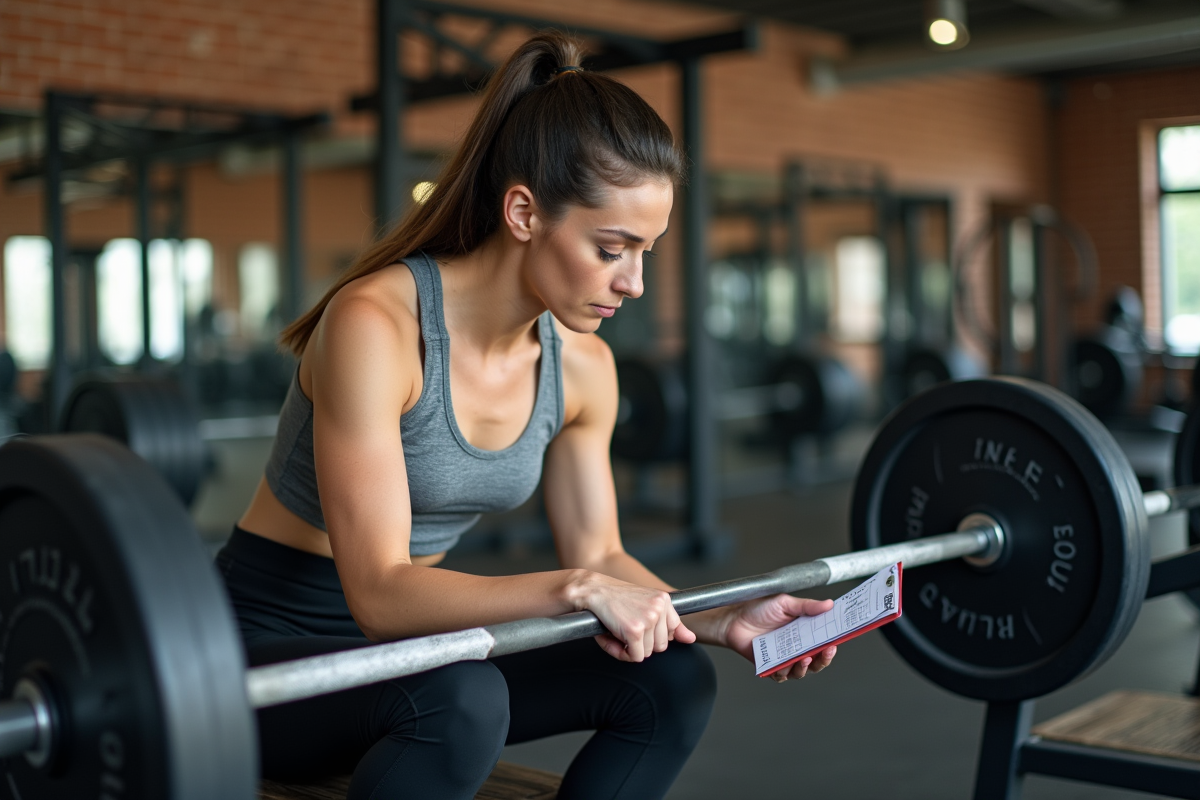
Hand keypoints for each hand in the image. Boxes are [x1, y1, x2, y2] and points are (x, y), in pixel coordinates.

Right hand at [567, 571, 695, 661]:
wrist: (591, 590)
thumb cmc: (614, 601)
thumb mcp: (645, 607)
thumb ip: (672, 624)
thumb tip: (691, 639)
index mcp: (663, 600)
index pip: (673, 631)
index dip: (655, 635)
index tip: (641, 628)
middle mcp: (659, 608)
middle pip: (661, 646)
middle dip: (642, 643)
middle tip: (625, 630)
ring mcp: (649, 619)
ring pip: (648, 653)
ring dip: (631, 648)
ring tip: (618, 631)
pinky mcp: (635, 630)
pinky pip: (635, 657)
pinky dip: (622, 653)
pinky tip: (613, 637)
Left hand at [719, 595, 837, 682]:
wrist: (733, 619)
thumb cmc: (758, 608)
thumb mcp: (785, 603)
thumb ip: (807, 606)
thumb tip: (829, 604)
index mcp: (804, 631)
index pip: (824, 639)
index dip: (834, 640)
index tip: (840, 637)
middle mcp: (796, 647)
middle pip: (818, 659)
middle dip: (825, 657)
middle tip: (828, 649)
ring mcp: (784, 658)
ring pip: (802, 671)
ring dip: (806, 667)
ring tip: (805, 658)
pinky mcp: (771, 667)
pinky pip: (782, 675)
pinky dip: (786, 671)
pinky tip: (787, 664)